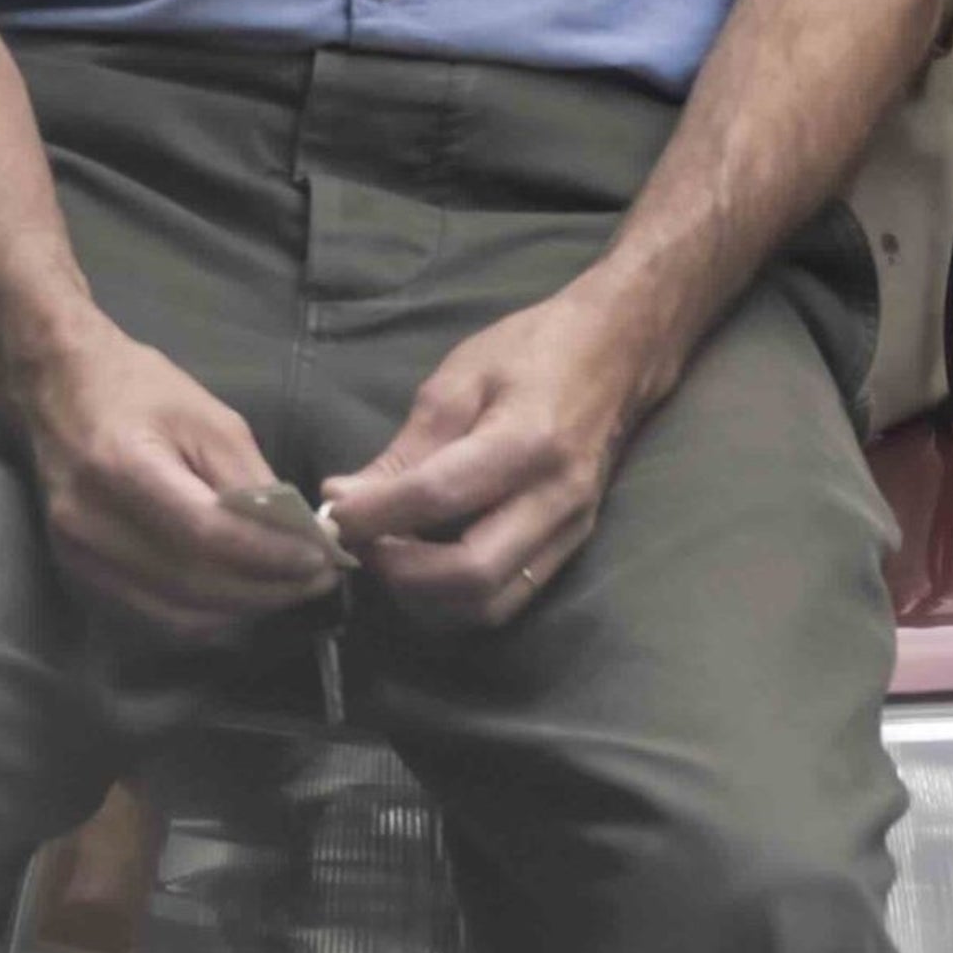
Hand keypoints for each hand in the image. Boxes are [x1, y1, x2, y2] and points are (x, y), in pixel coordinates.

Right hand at [9, 319, 346, 641]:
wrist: (58, 390)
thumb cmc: (139, 390)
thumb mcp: (208, 416)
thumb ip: (249, 478)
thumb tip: (297, 534)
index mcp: (122, 467)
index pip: (205, 534)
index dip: (268, 554)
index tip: (320, 557)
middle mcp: (91, 523)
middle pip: (190, 583)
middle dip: (265, 589)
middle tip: (317, 579)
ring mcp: (77, 558)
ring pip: (172, 613)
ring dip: (239, 610)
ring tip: (287, 590)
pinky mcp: (77, 577)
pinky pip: (150, 617)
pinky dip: (203, 616)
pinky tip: (239, 596)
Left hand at [321, 284, 662, 627]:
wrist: (619, 350)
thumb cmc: (535, 348)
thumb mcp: (461, 378)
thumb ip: (407, 448)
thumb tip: (345, 500)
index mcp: (528, 440)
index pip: (438, 497)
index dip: (373, 515)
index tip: (332, 514)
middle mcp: (555, 497)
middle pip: (470, 573)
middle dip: (399, 572)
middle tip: (361, 544)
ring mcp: (570, 529)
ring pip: (488, 603)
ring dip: (426, 597)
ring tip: (391, 557)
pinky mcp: (571, 546)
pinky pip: (507, 598)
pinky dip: (456, 598)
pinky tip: (428, 565)